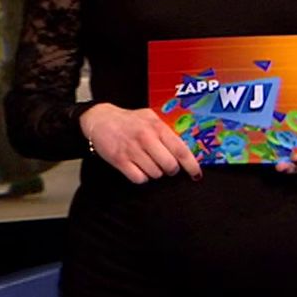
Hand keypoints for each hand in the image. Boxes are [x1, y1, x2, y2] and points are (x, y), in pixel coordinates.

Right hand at [81, 103, 202, 184]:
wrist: (100, 119)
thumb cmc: (129, 120)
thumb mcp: (150, 117)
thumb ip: (167, 131)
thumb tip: (187, 147)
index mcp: (156, 127)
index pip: (180, 150)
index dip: (192, 165)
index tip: (196, 174)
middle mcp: (146, 138)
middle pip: (170, 166)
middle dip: (170, 170)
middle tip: (166, 165)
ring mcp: (132, 150)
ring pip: (155, 174)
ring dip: (154, 172)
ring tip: (147, 162)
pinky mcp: (120, 161)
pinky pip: (139, 179)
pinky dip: (141, 177)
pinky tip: (138, 167)